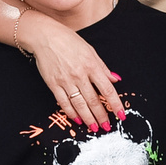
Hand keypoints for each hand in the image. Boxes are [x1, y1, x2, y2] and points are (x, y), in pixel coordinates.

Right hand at [20, 15, 123, 130]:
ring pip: (79, 104)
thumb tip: (116, 79)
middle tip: (107, 127)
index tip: (121, 115)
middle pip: (94, 100)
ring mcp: (66, 80)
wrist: (45, 36)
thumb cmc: (69, 41)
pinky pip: (64, 102)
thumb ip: (103, 67)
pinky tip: (77, 119)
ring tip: (94, 128)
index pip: (107, 89)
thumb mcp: (90, 50)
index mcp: (91, 65)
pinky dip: (71, 112)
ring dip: (88, 118)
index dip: (115, 104)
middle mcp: (79, 75)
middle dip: (102, 116)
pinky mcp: (53, 84)